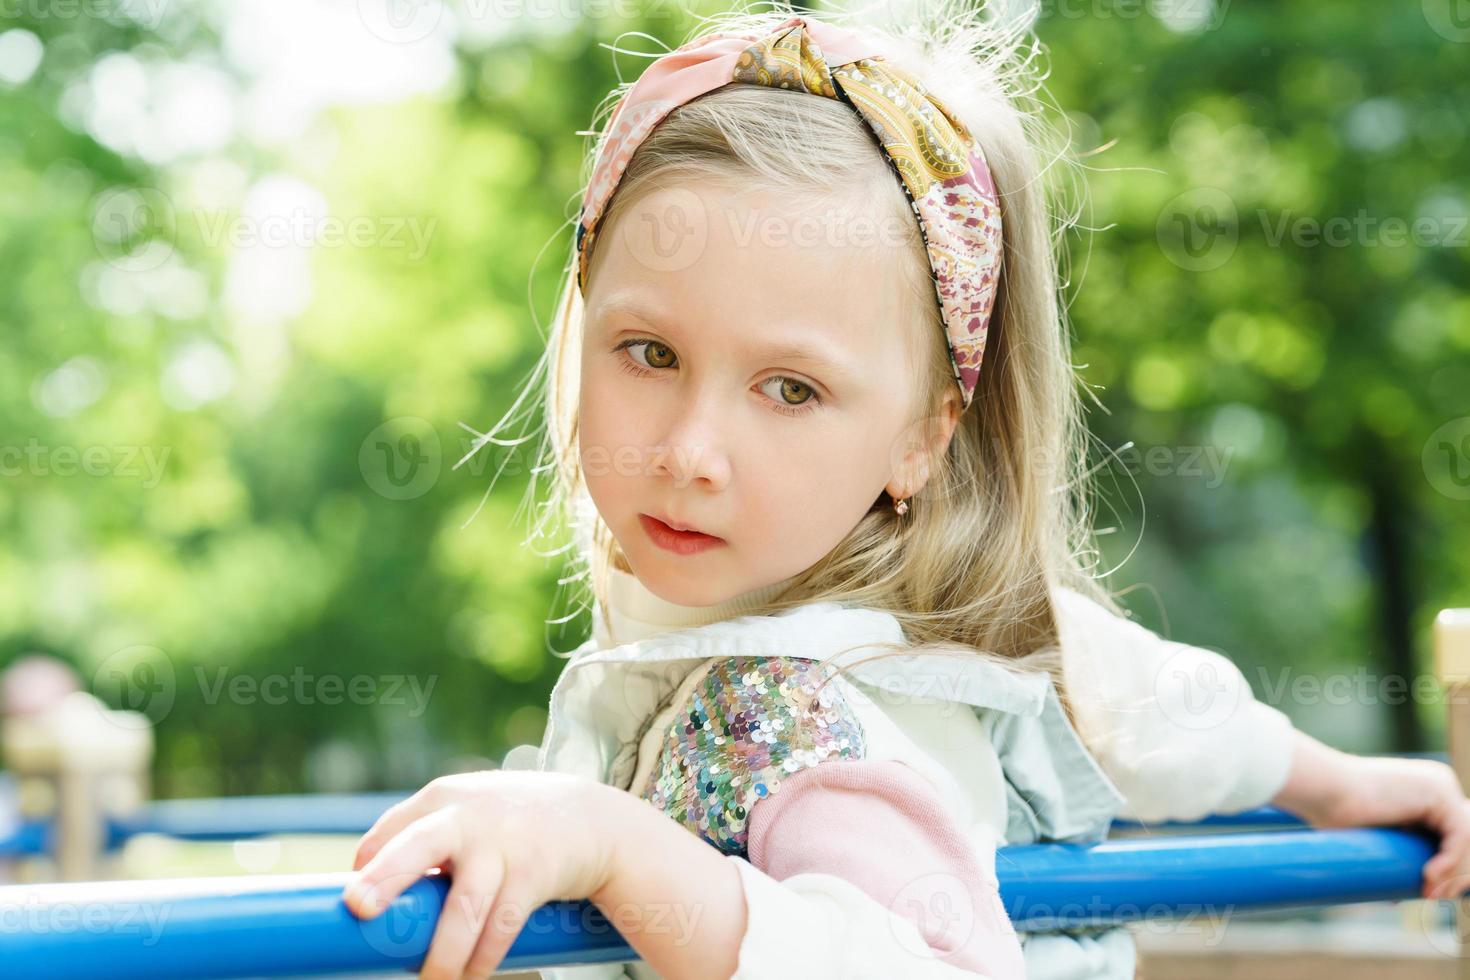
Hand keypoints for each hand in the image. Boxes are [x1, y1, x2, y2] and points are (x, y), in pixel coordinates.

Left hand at [342, 770, 625, 978]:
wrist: (595, 819)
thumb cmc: (513, 825)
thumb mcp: (471, 812)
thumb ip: (428, 840)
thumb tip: (369, 892)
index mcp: (442, 798)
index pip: (389, 830)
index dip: (367, 867)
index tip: (354, 904)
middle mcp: (468, 816)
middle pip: (416, 846)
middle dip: (386, 877)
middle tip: (359, 907)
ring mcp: (503, 844)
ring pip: (464, 908)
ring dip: (443, 955)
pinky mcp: (534, 872)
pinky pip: (500, 927)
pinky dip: (483, 958)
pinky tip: (472, 976)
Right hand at [1309, 754, 1469, 900]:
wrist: (1323, 790)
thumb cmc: (1331, 812)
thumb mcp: (1371, 837)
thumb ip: (1388, 857)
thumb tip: (1397, 897)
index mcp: (1424, 792)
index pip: (1453, 836)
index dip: (1449, 868)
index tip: (1429, 894)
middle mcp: (1438, 784)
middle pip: (1464, 839)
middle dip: (1457, 874)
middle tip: (1434, 898)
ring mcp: (1441, 786)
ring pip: (1466, 840)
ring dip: (1454, 874)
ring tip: (1430, 894)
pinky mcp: (1439, 794)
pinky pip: (1459, 836)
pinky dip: (1449, 861)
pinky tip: (1429, 876)